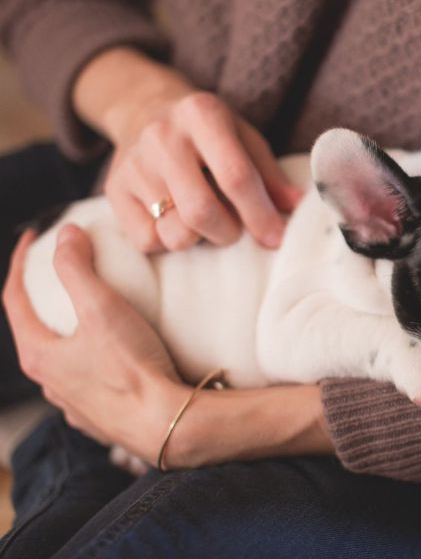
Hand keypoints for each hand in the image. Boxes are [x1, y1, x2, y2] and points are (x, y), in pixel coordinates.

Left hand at [3, 226, 333, 467]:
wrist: (167, 424)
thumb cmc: (133, 368)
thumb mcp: (103, 308)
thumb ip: (78, 268)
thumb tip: (66, 234)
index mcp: (39, 355)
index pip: (14, 299)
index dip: (21, 263)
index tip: (34, 238)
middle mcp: (49, 384)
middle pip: (36, 330)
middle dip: (45, 299)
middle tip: (64, 274)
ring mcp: (74, 404)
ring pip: (63, 360)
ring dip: (70, 333)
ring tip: (93, 315)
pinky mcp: (101, 418)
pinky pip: (89, 382)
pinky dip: (93, 360)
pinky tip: (115, 356)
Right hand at [75, 48, 302, 252]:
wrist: (143, 108)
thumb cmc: (208, 132)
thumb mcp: (244, 138)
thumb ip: (270, 175)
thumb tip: (299, 207)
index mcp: (202, 115)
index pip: (235, 176)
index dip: (259, 214)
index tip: (275, 238)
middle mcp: (162, 136)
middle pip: (201, 212)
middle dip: (228, 232)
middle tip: (234, 229)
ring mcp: (133, 164)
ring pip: (174, 232)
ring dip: (199, 239)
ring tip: (204, 221)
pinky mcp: (114, 189)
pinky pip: (147, 241)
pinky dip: (167, 241)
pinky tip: (175, 220)